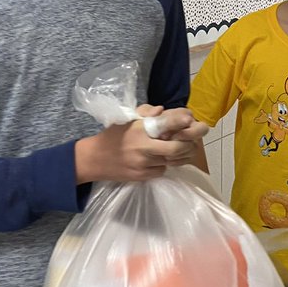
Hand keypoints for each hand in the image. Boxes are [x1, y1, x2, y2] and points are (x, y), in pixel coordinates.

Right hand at [75, 110, 206, 183]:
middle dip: (188, 144)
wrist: (94, 159)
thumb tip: (162, 110)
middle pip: (176, 148)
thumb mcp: (126, 119)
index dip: (181, 120)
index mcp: (140, 129)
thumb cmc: (112, 135)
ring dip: (177, 155)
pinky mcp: (142, 176)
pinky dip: (163, 164)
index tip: (190, 118)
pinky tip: (159, 159)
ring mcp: (143, 164)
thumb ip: (144, 112)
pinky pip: (161, 170)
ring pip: (171, 160)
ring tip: (180, 148)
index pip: (166, 123)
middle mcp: (144, 147)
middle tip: (193, 139)